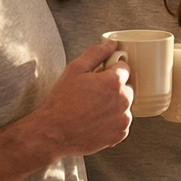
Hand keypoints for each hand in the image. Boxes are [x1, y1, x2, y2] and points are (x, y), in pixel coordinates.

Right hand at [29, 42, 132, 157]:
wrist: (54, 133)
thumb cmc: (62, 102)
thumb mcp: (75, 69)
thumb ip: (96, 53)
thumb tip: (111, 45)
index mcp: (114, 82)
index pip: (124, 67)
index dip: (110, 70)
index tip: (99, 76)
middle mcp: (123, 101)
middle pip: (126, 87)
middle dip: (113, 87)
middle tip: (92, 93)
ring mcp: (123, 120)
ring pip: (124, 105)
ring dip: (113, 104)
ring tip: (91, 108)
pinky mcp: (120, 134)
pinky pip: (121, 122)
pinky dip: (112, 121)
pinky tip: (94, 120)